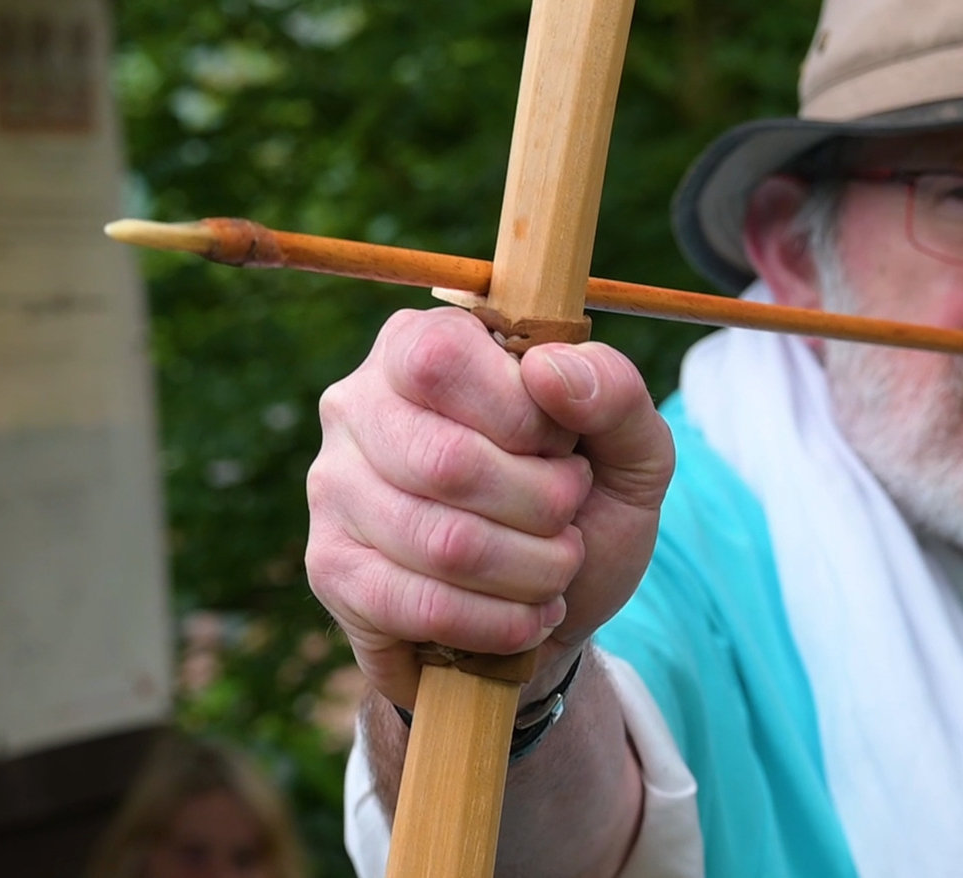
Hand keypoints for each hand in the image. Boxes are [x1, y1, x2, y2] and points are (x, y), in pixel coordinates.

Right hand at [305, 307, 672, 708]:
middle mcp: (357, 403)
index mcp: (422, 341)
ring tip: (556, 568)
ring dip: (531, 572)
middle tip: (568, 518)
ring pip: (440, 543)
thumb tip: (549, 369)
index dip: (525, 419)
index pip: (444, 360)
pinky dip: (495, 622)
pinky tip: (525, 617)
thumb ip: (615, 391)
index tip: (564, 449)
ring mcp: (333, 487)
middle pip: (447, 462)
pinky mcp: (331, 569)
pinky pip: (417, 606)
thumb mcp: (630, 445)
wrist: (557, 604)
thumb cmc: (585, 504)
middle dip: (542, 507)